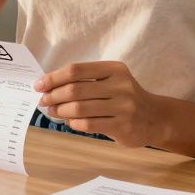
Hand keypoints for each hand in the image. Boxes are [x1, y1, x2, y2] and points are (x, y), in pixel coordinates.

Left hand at [34, 61, 161, 147]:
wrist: (156, 118)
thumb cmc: (125, 98)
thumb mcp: (111, 81)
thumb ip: (86, 81)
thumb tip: (49, 86)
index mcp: (114, 69)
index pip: (76, 70)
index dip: (54, 77)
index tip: (39, 84)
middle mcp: (120, 85)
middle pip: (76, 89)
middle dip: (54, 95)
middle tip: (43, 101)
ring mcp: (123, 106)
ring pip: (80, 108)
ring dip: (61, 111)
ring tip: (52, 112)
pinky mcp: (122, 126)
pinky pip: (89, 124)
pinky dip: (74, 123)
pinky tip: (70, 122)